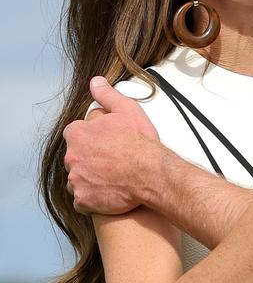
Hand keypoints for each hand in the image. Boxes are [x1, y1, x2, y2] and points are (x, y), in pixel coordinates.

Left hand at [64, 76, 160, 213]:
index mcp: (78, 134)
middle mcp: (72, 157)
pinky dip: (91, 198)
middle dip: (88, 159)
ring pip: (77, 179)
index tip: (103, 143)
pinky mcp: (84, 199)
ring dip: (88, 178)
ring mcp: (76, 180)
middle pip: (74, 157)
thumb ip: (107, 95)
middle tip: (109, 161)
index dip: (89, 138)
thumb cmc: (140, 143)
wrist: (151, 173)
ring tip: (109, 178)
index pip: (74, 134)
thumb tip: (95, 82)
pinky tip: (106, 193)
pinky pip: (81, 200)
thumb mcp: (127, 110)